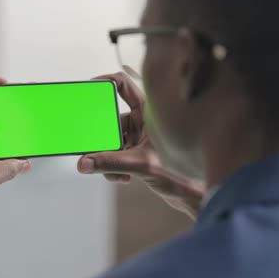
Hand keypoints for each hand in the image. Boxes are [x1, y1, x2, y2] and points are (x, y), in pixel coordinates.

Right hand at [77, 72, 204, 219]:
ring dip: (108, 157)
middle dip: (103, 137)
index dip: (105, 82)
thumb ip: (111, 163)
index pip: (124, 85)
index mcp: (150, 111)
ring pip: (113, 141)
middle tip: (95, 146)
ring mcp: (141, 137)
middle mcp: (144, 121)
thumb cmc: (184, 173)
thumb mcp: (142, 165)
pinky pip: (117, 154)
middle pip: (112, 119)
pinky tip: (122, 177)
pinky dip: (114, 166)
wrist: (193, 196)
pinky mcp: (139, 153)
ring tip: (113, 171)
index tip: (89, 89)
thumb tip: (85, 162)